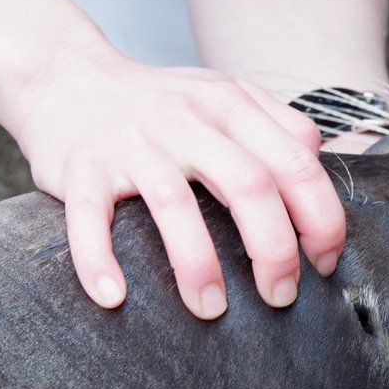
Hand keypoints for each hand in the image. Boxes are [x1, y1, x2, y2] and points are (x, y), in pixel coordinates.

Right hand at [12, 43, 345, 316]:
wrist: (66, 78)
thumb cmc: (159, 105)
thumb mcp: (225, 97)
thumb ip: (279, 130)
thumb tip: (322, 179)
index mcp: (231, 105)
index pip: (297, 163)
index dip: (321, 220)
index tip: (322, 263)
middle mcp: (185, 118)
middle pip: (249, 185)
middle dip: (274, 251)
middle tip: (280, 296)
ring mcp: (131, 142)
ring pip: (176, 205)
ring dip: (199, 267)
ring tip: (211, 310)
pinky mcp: (80, 167)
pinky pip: (90, 219)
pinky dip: (99, 261)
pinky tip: (114, 297)